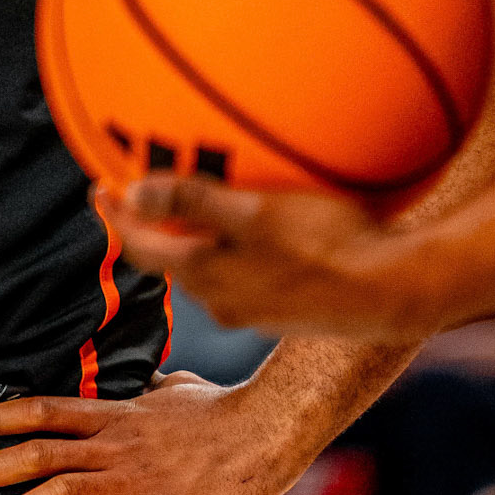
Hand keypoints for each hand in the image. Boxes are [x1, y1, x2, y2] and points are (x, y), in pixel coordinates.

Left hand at [0, 369, 314, 494]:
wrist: (266, 432)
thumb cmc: (218, 409)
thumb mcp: (169, 388)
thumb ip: (140, 391)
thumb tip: (134, 383)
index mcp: (113, 414)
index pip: (42, 410)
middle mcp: (115, 444)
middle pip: (36, 453)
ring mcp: (136, 480)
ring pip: (62, 492)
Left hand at [101, 177, 431, 336]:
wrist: (396, 292)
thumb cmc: (329, 245)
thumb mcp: (255, 213)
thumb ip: (193, 203)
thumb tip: (133, 193)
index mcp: (207, 276)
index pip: (141, 247)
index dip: (116, 217)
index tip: (98, 188)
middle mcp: (223, 299)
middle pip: (170, 258)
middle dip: (149, 224)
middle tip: (135, 188)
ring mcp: (254, 306)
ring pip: (206, 266)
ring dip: (190, 234)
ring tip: (187, 201)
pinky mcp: (283, 306)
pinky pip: (239, 269)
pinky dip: (227, 244)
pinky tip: (247, 225)